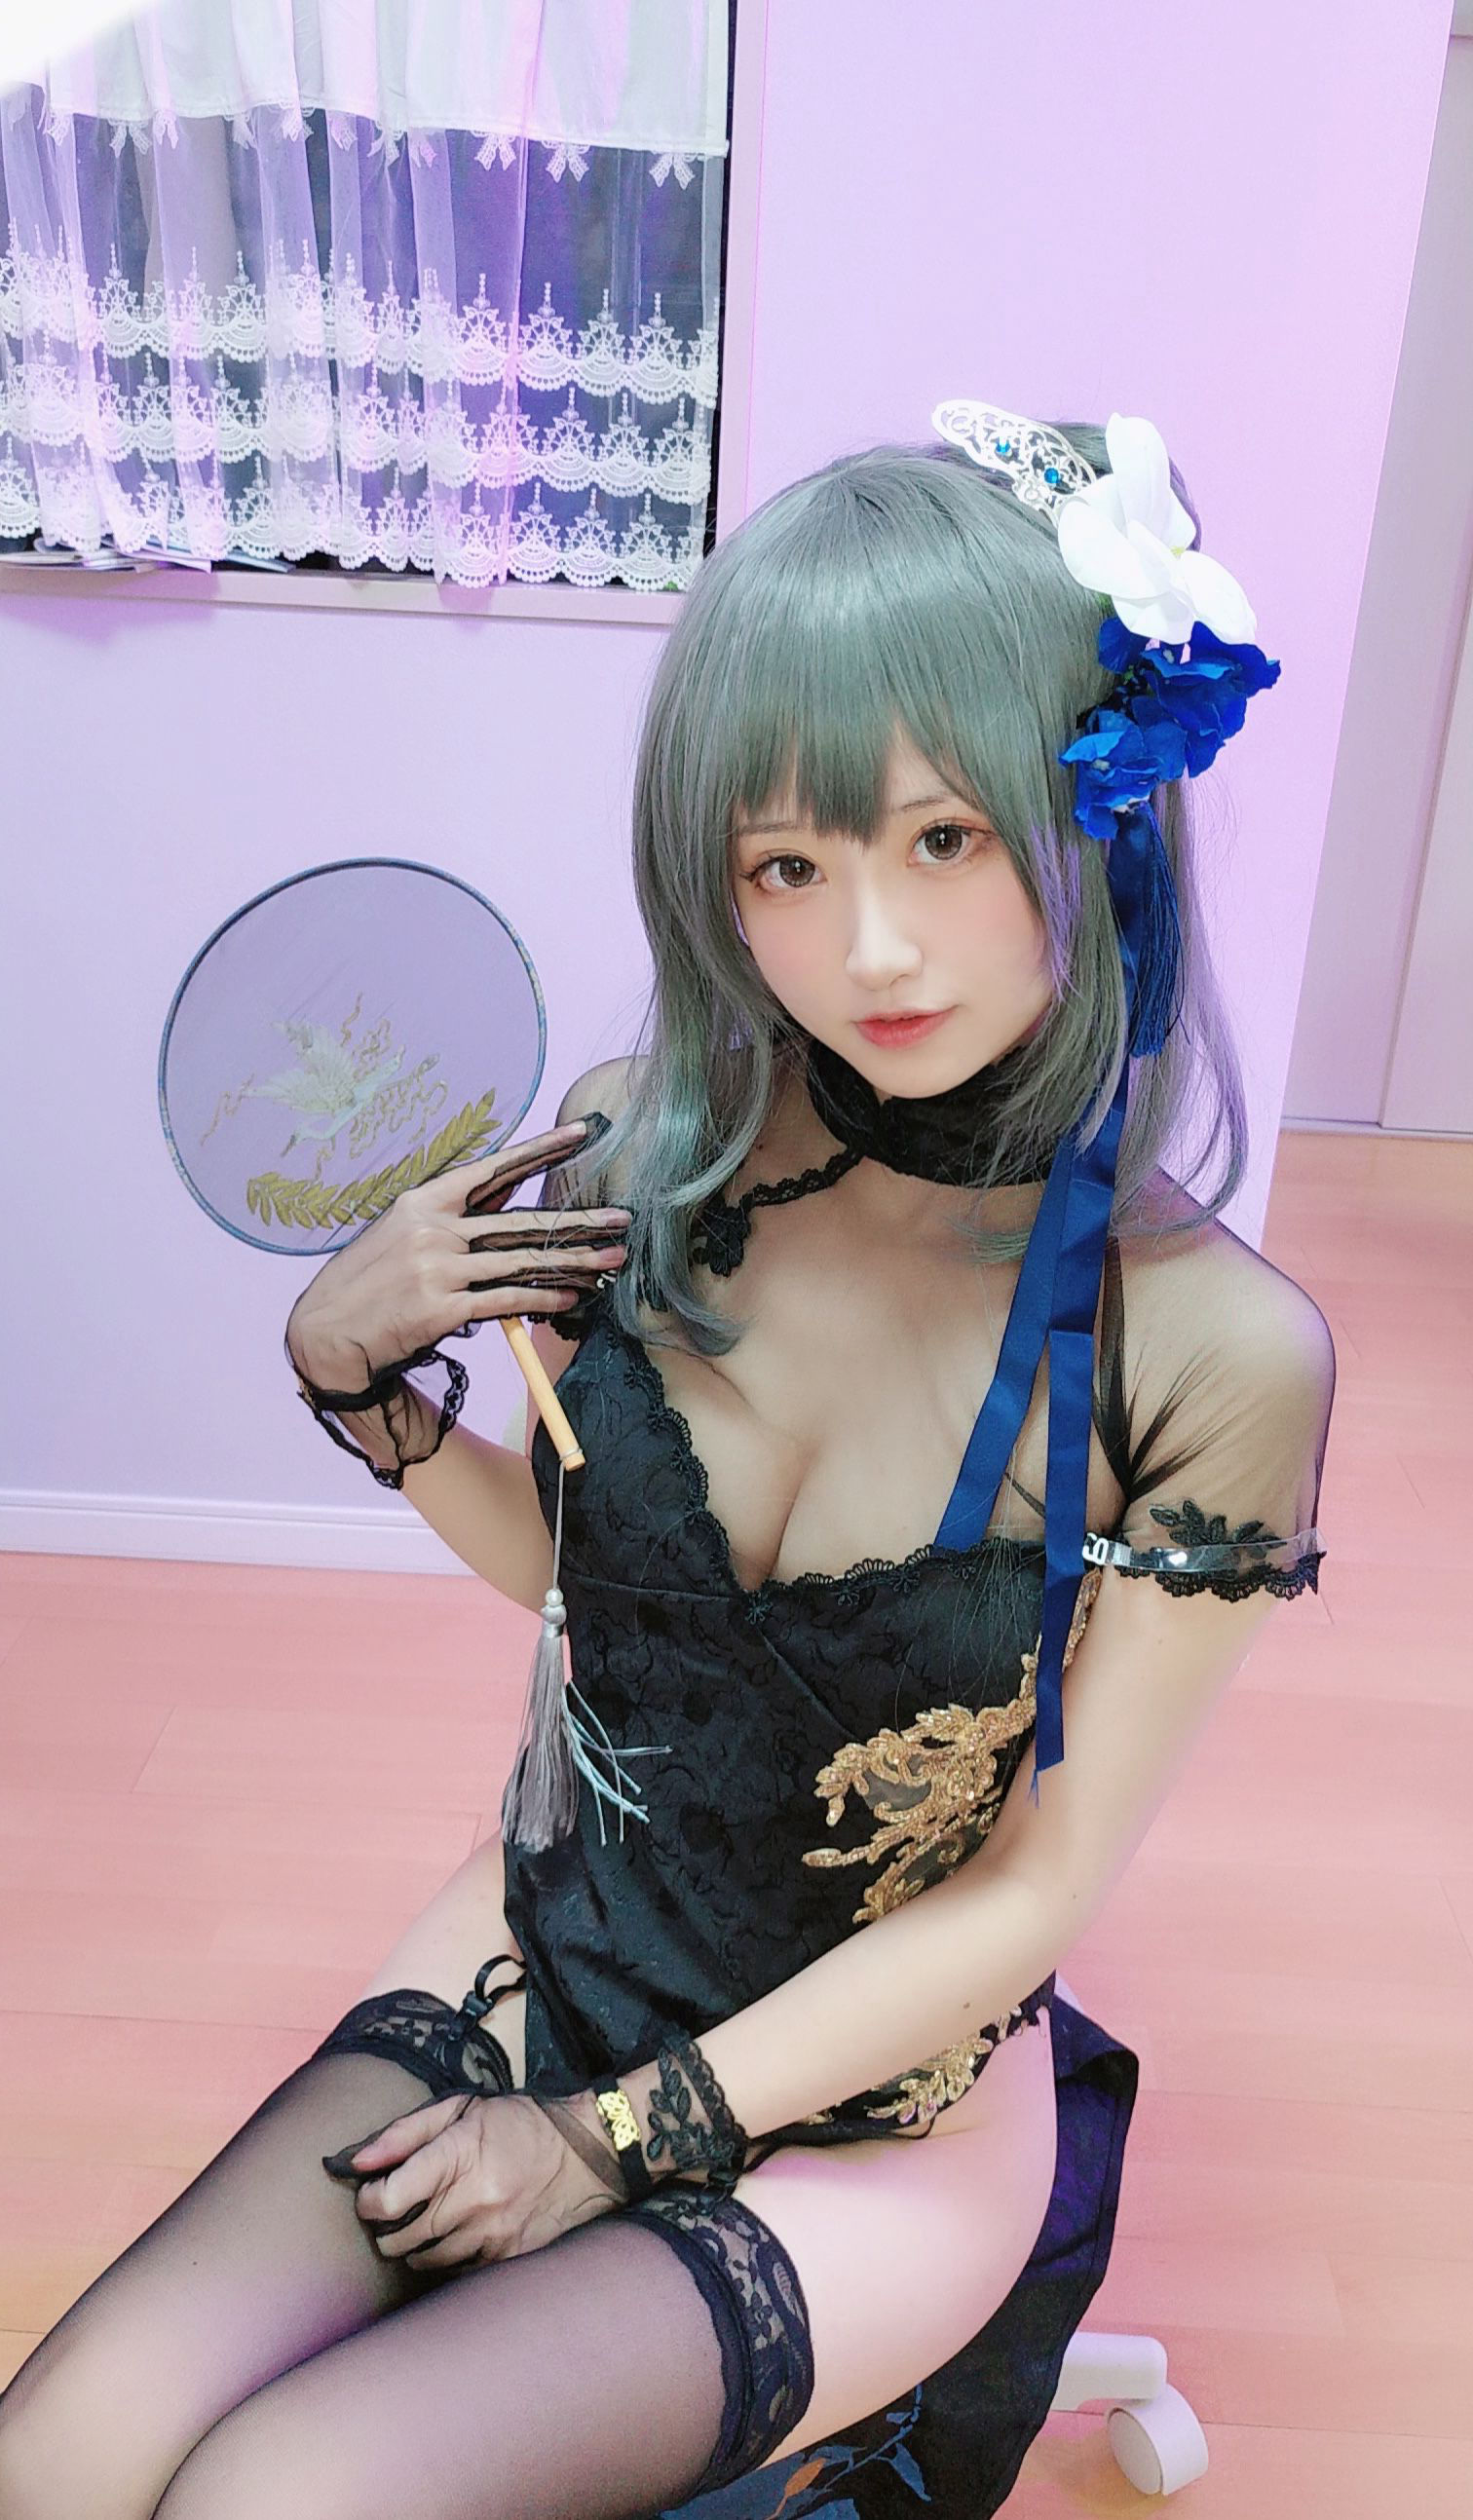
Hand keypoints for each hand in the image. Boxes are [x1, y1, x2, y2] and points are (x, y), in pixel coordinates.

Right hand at [286, 1115, 630, 1391]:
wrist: (325, 1336)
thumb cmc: (366, 1285)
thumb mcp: (398, 1235)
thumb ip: (448, 1218)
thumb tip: (502, 1205)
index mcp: (423, 1202)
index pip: (492, 1169)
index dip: (540, 1150)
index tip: (582, 1134)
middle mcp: (433, 1229)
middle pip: (520, 1221)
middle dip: (577, 1221)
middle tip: (621, 1218)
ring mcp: (438, 1268)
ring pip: (522, 1262)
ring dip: (574, 1263)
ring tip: (613, 1260)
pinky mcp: (442, 1307)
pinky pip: (507, 1300)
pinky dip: (543, 1298)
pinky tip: (572, 1296)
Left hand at [322, 2088, 623, 2271]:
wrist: (585, 2154)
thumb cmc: (516, 2125)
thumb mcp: (460, 2110)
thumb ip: (403, 2134)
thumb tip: (355, 2162)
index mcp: (458, 2154)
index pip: (389, 2198)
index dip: (368, 2201)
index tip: (369, 2195)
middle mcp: (474, 2198)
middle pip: (401, 2236)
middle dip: (386, 2228)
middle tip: (391, 2213)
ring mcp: (493, 2232)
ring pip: (426, 2259)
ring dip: (414, 2247)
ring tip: (422, 2226)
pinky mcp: (508, 2256)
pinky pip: (457, 2271)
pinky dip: (446, 2259)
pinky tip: (453, 2239)